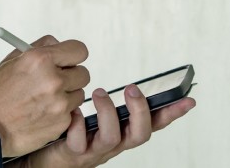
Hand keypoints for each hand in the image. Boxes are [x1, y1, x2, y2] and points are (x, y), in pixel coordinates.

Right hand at [0, 35, 90, 156]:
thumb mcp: (12, 61)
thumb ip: (39, 49)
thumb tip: (58, 44)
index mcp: (40, 59)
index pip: (79, 50)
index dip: (73, 55)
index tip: (69, 60)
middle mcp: (53, 80)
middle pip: (83, 73)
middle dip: (71, 76)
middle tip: (57, 81)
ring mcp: (59, 104)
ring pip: (78, 94)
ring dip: (66, 96)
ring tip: (43, 100)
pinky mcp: (60, 123)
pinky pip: (70, 114)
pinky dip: (60, 114)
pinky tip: (40, 114)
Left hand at [18, 82, 195, 167]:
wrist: (41, 154)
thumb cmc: (69, 130)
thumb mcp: (96, 114)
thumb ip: (110, 99)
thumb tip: (122, 75)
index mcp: (122, 130)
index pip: (153, 123)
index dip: (171, 113)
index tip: (188, 100)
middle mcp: (113, 143)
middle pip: (141, 134)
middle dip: (140, 110)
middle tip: (132, 89)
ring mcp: (95, 151)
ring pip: (113, 138)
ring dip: (109, 112)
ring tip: (98, 93)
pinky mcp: (74, 155)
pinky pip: (80, 144)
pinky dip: (80, 126)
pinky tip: (75, 113)